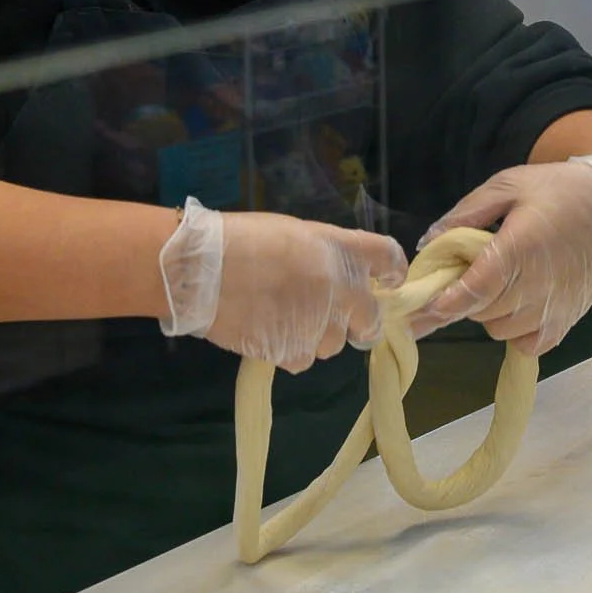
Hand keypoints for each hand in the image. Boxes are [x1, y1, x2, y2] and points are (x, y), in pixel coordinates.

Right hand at [158, 198, 406, 372]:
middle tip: (335, 316)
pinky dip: (290, 350)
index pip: (390, 260)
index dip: (391, 272)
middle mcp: (340, 287)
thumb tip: (340, 276)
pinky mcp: (293, 350)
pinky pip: (303, 359)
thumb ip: (328, 255)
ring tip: (285, 319)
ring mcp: (319, 323)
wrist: (200, 269)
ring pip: (335, 344)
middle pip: (372, 318)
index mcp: (341, 249)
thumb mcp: (295, 233)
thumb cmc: (242, 239)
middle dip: (361, 321)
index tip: (386, 281)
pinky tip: (268, 331)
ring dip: (318, 335)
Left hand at [405, 155, 591, 354]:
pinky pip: (527, 344)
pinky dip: (515, 331)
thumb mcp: (508, 185)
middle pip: (480, 311)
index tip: (424, 306)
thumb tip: (428, 243)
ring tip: (499, 284)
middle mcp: (537, 285)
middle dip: (466, 296)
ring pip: (499, 329)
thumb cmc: (557, 191)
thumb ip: (465, 213)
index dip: (445, 303)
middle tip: (470, 274)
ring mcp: (554, 308)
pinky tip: (518, 306)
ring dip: (489, 312)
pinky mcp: (567, 321)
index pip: (475, 290)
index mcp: (520, 248)